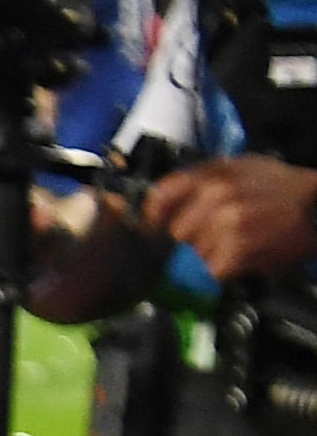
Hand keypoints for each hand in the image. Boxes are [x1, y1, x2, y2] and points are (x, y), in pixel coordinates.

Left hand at [151, 156, 316, 286]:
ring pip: (196, 252)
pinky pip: (214, 268)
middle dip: (194, 235)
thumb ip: (200, 178)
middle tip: (220, 231)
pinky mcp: (238, 251)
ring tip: (240, 240)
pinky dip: (228, 267)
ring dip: (214, 252)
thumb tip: (160, 199)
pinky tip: (245, 254)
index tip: (158, 226)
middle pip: (177, 231)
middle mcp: (217, 197)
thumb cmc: (279, 187)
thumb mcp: (241, 167)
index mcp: (214, 174)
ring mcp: (227, 225)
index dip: (156, 215)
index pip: (160, 197)